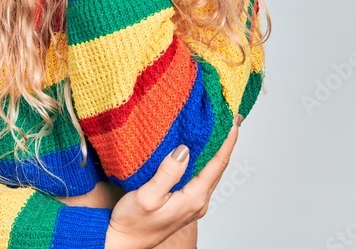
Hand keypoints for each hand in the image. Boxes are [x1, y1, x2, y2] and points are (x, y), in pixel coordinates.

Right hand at [104, 115, 241, 248]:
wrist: (123, 243)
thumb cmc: (132, 223)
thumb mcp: (147, 196)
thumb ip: (168, 173)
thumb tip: (185, 149)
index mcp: (194, 199)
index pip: (217, 164)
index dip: (227, 141)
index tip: (233, 121)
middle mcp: (198, 202)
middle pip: (217, 167)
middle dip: (224, 142)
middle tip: (229, 118)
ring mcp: (192, 203)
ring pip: (209, 171)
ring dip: (214, 150)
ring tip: (217, 129)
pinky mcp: (183, 202)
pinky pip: (199, 176)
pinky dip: (202, 159)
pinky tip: (197, 150)